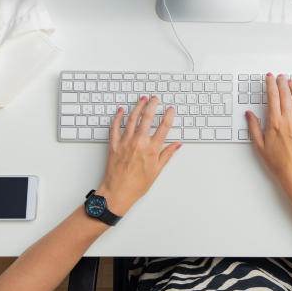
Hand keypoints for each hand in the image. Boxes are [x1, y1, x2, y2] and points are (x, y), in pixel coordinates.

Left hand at [96, 96, 180, 215]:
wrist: (118, 192)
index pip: (164, 127)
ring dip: (138, 107)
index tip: (171, 109)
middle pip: (148, 118)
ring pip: (132, 119)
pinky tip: (121, 110)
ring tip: (142, 99)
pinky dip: (118, 117)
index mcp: (152, 149)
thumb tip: (177, 145)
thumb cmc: (137, 185)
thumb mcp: (157, 170)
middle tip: (155, 98)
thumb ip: (167, 154)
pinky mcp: (114, 144)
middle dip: (153, 105)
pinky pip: (115, 127)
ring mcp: (125, 142)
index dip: (169, 115)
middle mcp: (139, 142)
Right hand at [246, 73, 291, 203]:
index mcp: (275, 123)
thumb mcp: (260, 145)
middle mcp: (289, 120)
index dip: (270, 84)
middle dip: (282, 82)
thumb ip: (254, 127)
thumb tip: (249, 114)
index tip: (269, 78)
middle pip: (285, 94)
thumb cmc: (278, 162)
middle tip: (279, 76)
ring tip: (291, 82)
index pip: (272, 96)